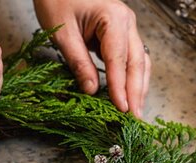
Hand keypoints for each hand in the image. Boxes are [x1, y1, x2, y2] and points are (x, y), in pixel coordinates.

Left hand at [33, 0, 149, 117]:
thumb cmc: (56, 0)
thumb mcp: (63, 34)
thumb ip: (78, 62)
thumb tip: (92, 91)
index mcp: (113, 18)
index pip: (119, 60)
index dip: (121, 87)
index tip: (122, 109)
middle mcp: (126, 22)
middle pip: (137, 62)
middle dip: (136, 92)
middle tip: (135, 118)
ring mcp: (126, 27)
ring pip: (139, 61)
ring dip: (138, 87)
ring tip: (135, 112)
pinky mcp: (119, 34)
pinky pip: (130, 59)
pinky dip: (131, 78)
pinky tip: (128, 95)